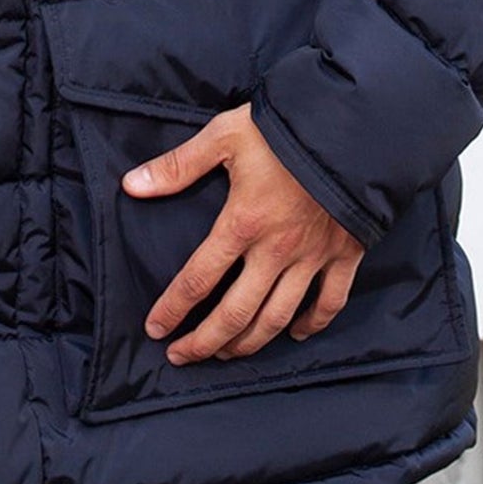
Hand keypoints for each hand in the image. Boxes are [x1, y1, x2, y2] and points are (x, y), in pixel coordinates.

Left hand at [121, 103, 364, 363]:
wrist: (351, 127)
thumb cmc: (285, 130)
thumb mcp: (224, 135)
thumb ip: (178, 165)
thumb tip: (130, 185)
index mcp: (243, 223)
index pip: (198, 279)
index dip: (173, 308)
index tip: (155, 330)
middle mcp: (276, 250)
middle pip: (236, 314)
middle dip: (205, 342)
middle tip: (182, 356)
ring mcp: (312, 257)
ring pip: (277, 318)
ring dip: (249, 343)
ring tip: (226, 354)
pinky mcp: (345, 254)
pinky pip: (329, 302)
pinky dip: (313, 324)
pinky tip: (296, 334)